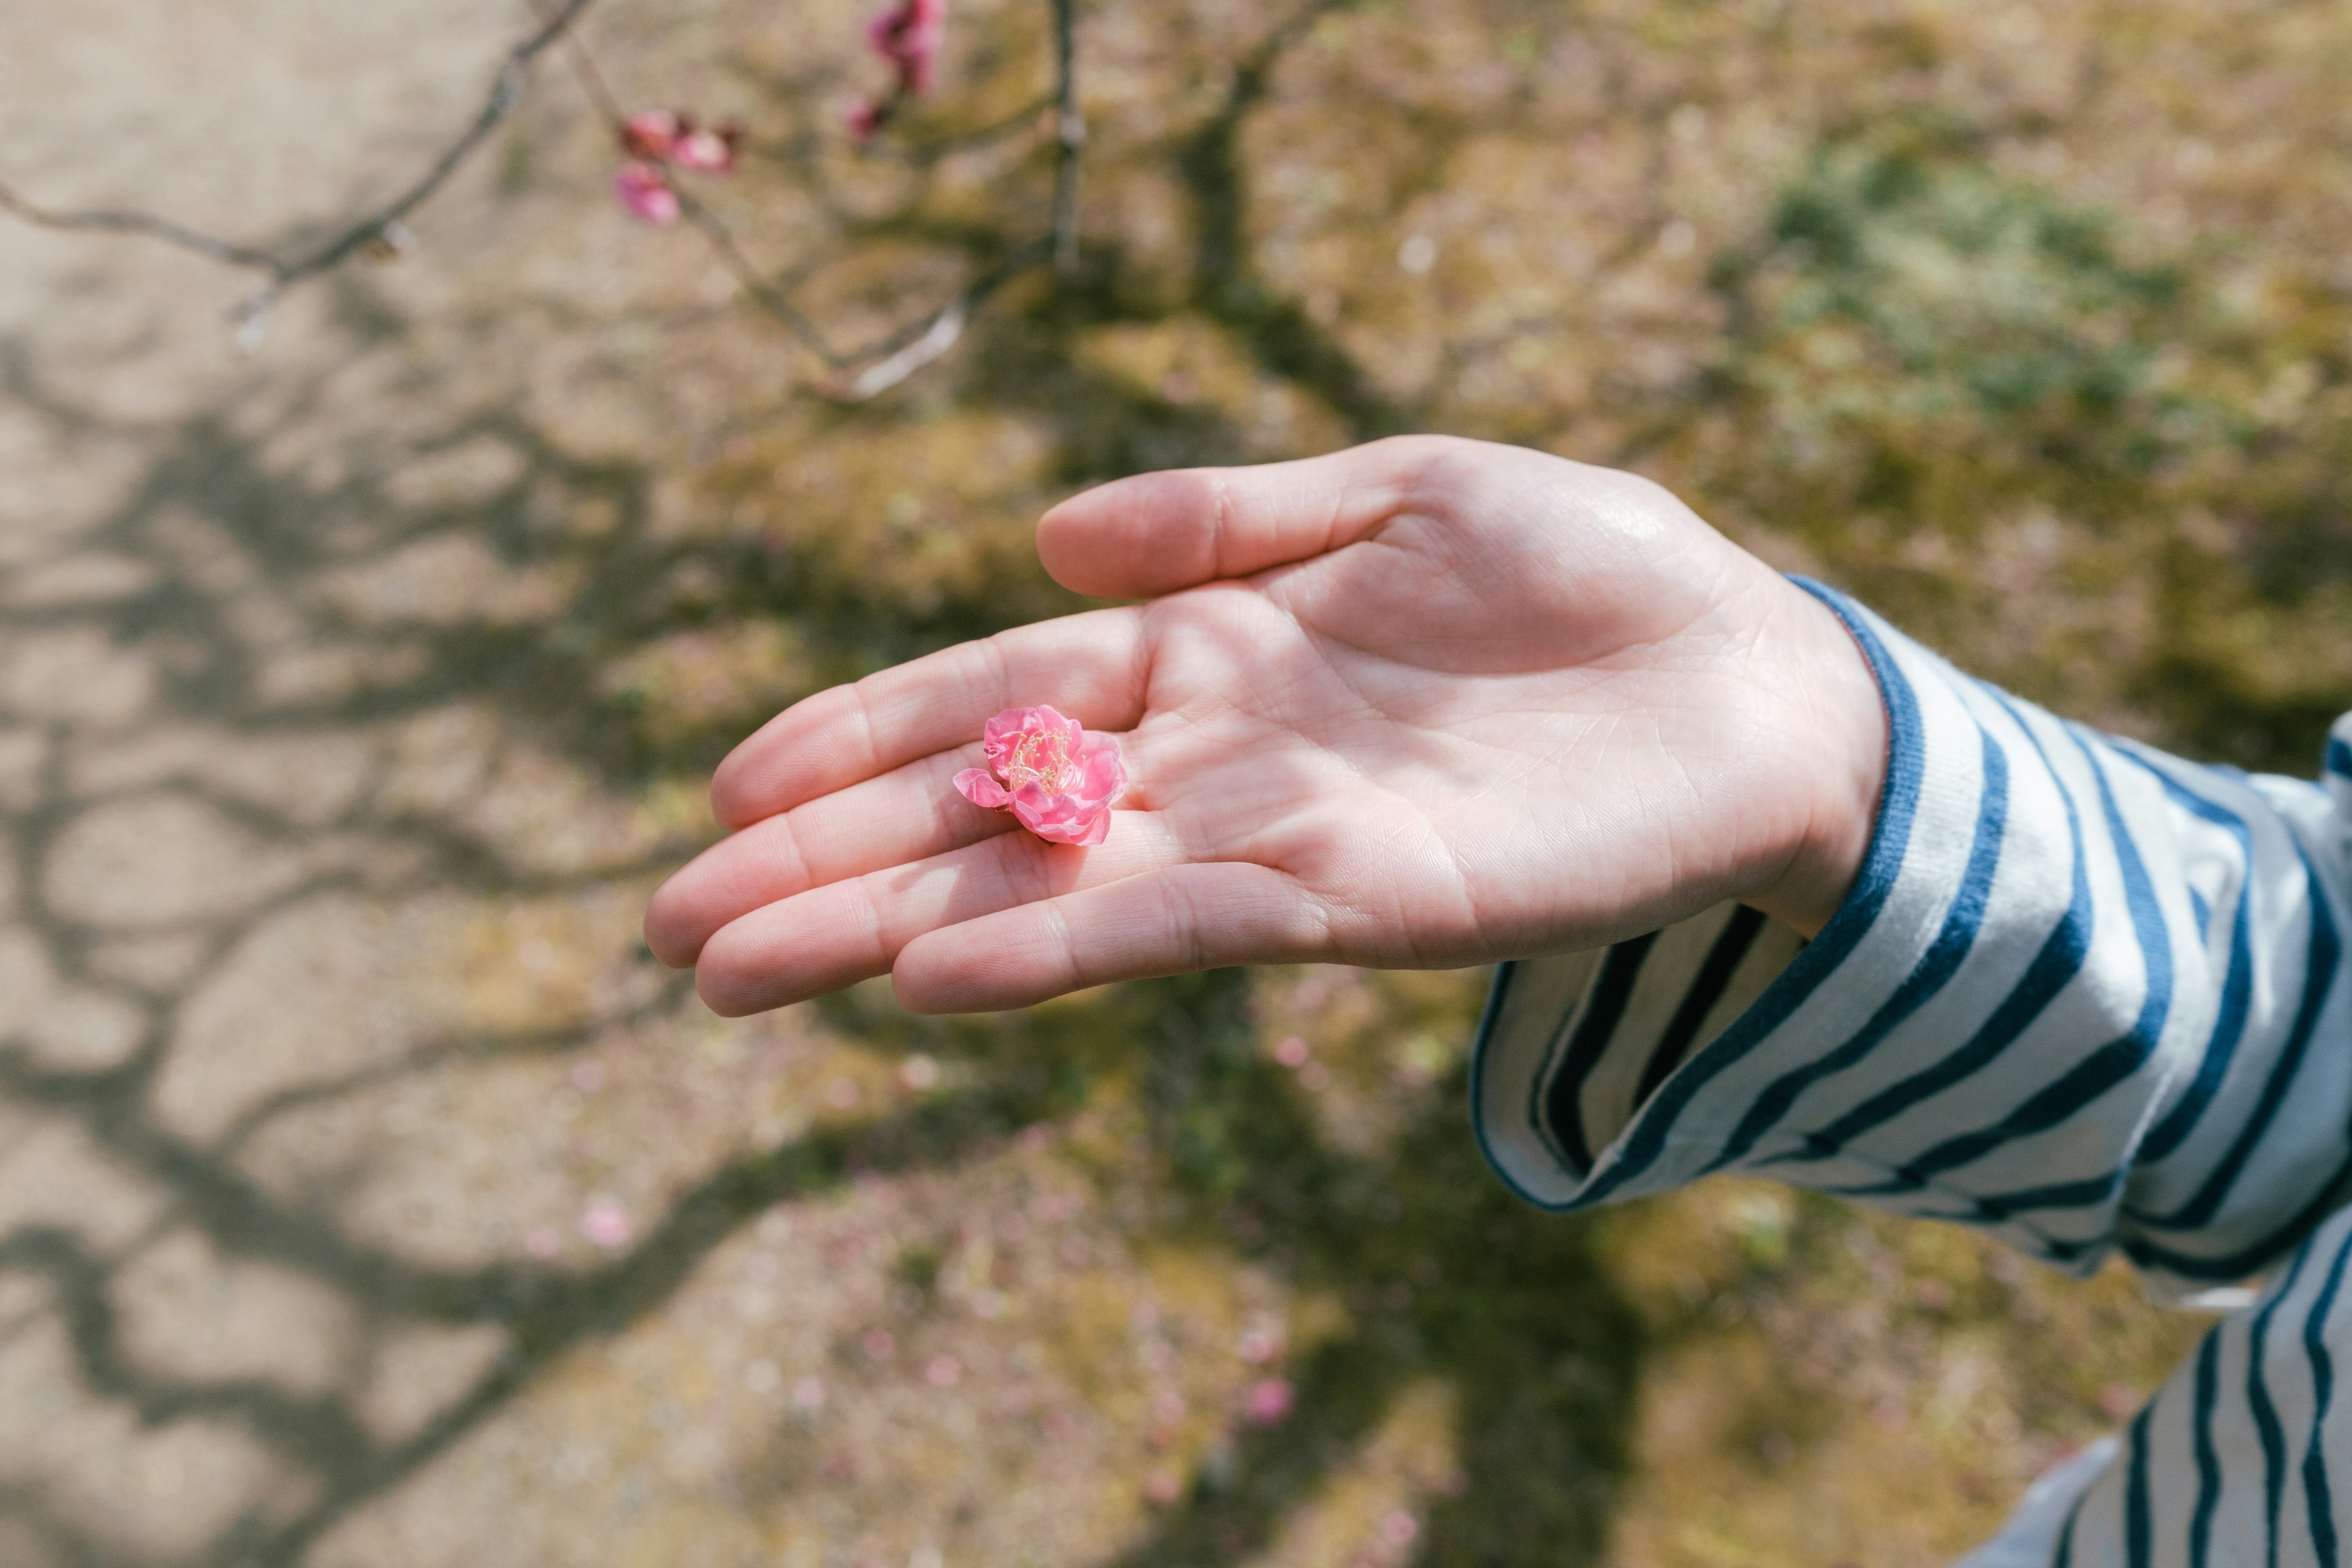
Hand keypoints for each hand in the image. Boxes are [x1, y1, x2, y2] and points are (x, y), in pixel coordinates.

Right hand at [644, 436, 1886, 1014]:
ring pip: (1051, 894)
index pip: (994, 698)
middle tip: (674, 931)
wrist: (1759, 679)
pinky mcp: (1371, 903)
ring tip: (744, 971)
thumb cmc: (1590, 574)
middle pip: (986, 818)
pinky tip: (943, 974)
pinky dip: (1064, 949)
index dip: (862, 735)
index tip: (729, 783)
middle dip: (831, 867)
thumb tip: (1048, 534)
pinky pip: (1189, 927)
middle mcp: (1216, 765)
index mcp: (1209, 655)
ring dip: (896, 931)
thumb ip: (1226, 517)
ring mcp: (1280, 842)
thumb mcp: (1400, 491)